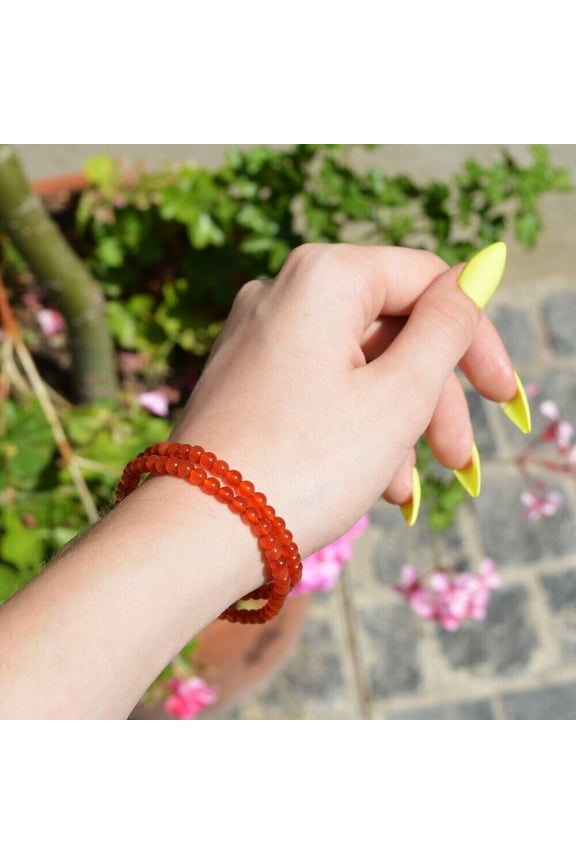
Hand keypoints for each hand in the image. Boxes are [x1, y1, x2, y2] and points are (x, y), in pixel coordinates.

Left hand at [171, 243, 517, 554]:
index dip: (475, 339)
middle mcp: (282, 292)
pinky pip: (319, 389)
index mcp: (324, 276)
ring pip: (357, 366)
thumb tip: (479, 270)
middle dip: (432, 398)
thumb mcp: (400, 395)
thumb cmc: (305, 464)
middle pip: (390, 329)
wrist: (200, 532)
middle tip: (458, 459)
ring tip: (405, 488)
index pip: (427, 281)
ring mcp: (256, 336)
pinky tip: (371, 483)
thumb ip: (447, 327)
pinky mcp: (243, 379)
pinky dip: (353, 428)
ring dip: (396, 424)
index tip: (502, 397)